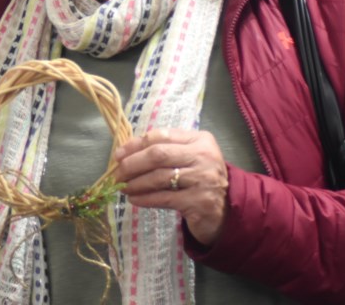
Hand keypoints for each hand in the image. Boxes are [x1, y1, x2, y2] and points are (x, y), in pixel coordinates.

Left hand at [113, 128, 228, 244]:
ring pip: (159, 177)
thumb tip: (125, 154)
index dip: (136, 144)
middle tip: (117, 174)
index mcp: (200, 139)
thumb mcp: (188, 158)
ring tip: (123, 188)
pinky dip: (145, 198)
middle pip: (158, 154)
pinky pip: (164, 198)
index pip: (161, 135)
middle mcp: (204, 156)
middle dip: (132, 164)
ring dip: (136, 183)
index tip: (118, 155)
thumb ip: (165, 150)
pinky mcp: (199, 202)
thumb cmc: (201, 180)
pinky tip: (134, 199)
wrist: (227, 210)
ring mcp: (203, 179)